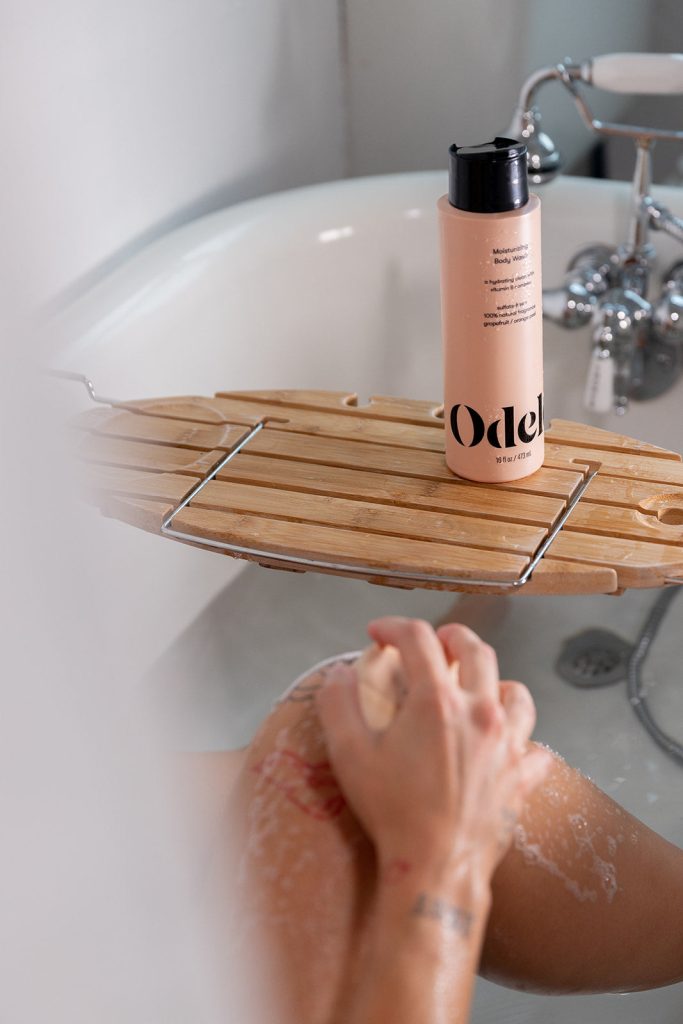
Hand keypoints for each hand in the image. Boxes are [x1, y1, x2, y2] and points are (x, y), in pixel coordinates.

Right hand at [315, 617, 550, 886]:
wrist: (438, 868)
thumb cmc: (394, 813)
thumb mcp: (349, 756)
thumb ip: (338, 705)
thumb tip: (339, 673)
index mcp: (437, 701)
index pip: (418, 638)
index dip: (393, 626)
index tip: (377, 634)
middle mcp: (480, 712)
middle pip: (476, 649)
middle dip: (451, 636)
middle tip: (434, 642)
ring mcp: (508, 743)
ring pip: (515, 691)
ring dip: (493, 681)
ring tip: (475, 688)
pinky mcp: (522, 776)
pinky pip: (534, 746)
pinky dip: (521, 738)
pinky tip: (505, 744)